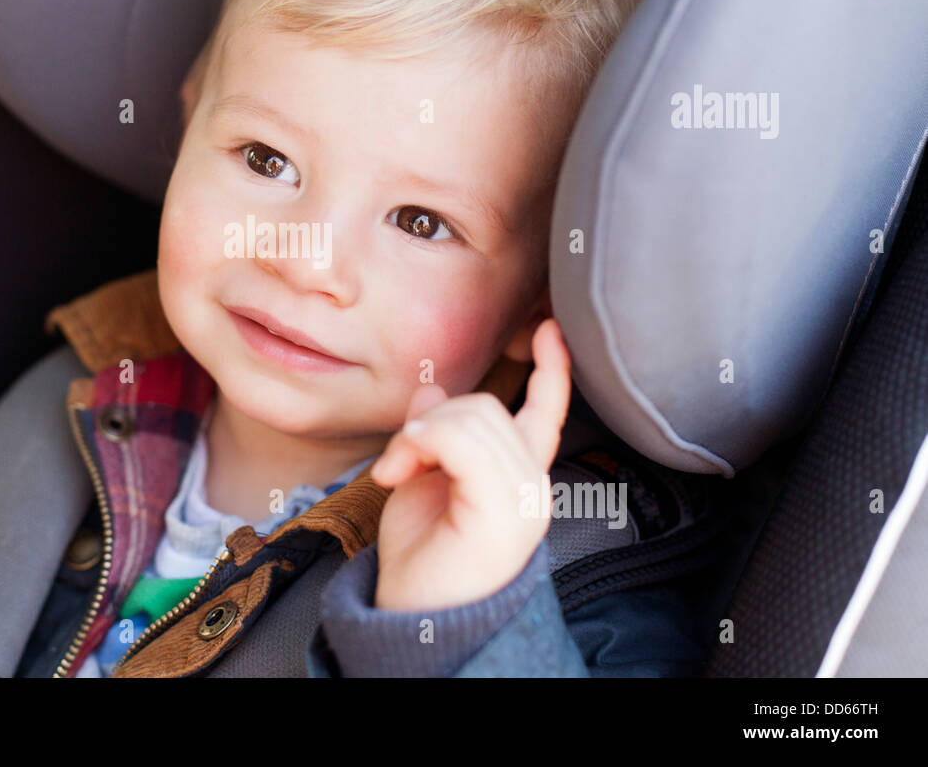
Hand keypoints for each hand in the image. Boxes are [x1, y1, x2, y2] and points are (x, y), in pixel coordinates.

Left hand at [370, 318, 572, 611]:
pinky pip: (463, 442)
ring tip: (394, 474)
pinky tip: (399, 471)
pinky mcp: (502, 509)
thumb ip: (432, 436)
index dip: (553, 369)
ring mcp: (522, 498)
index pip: (546, 412)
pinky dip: (422, 444)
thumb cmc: (421, 559)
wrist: (416, 619)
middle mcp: (530, 485)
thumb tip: (431, 391)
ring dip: (418, 437)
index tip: (548, 327)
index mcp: (517, 476)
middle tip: (395, 463)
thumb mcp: (419, 482)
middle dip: (429, 421)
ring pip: (473, 416)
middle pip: (486, 406)